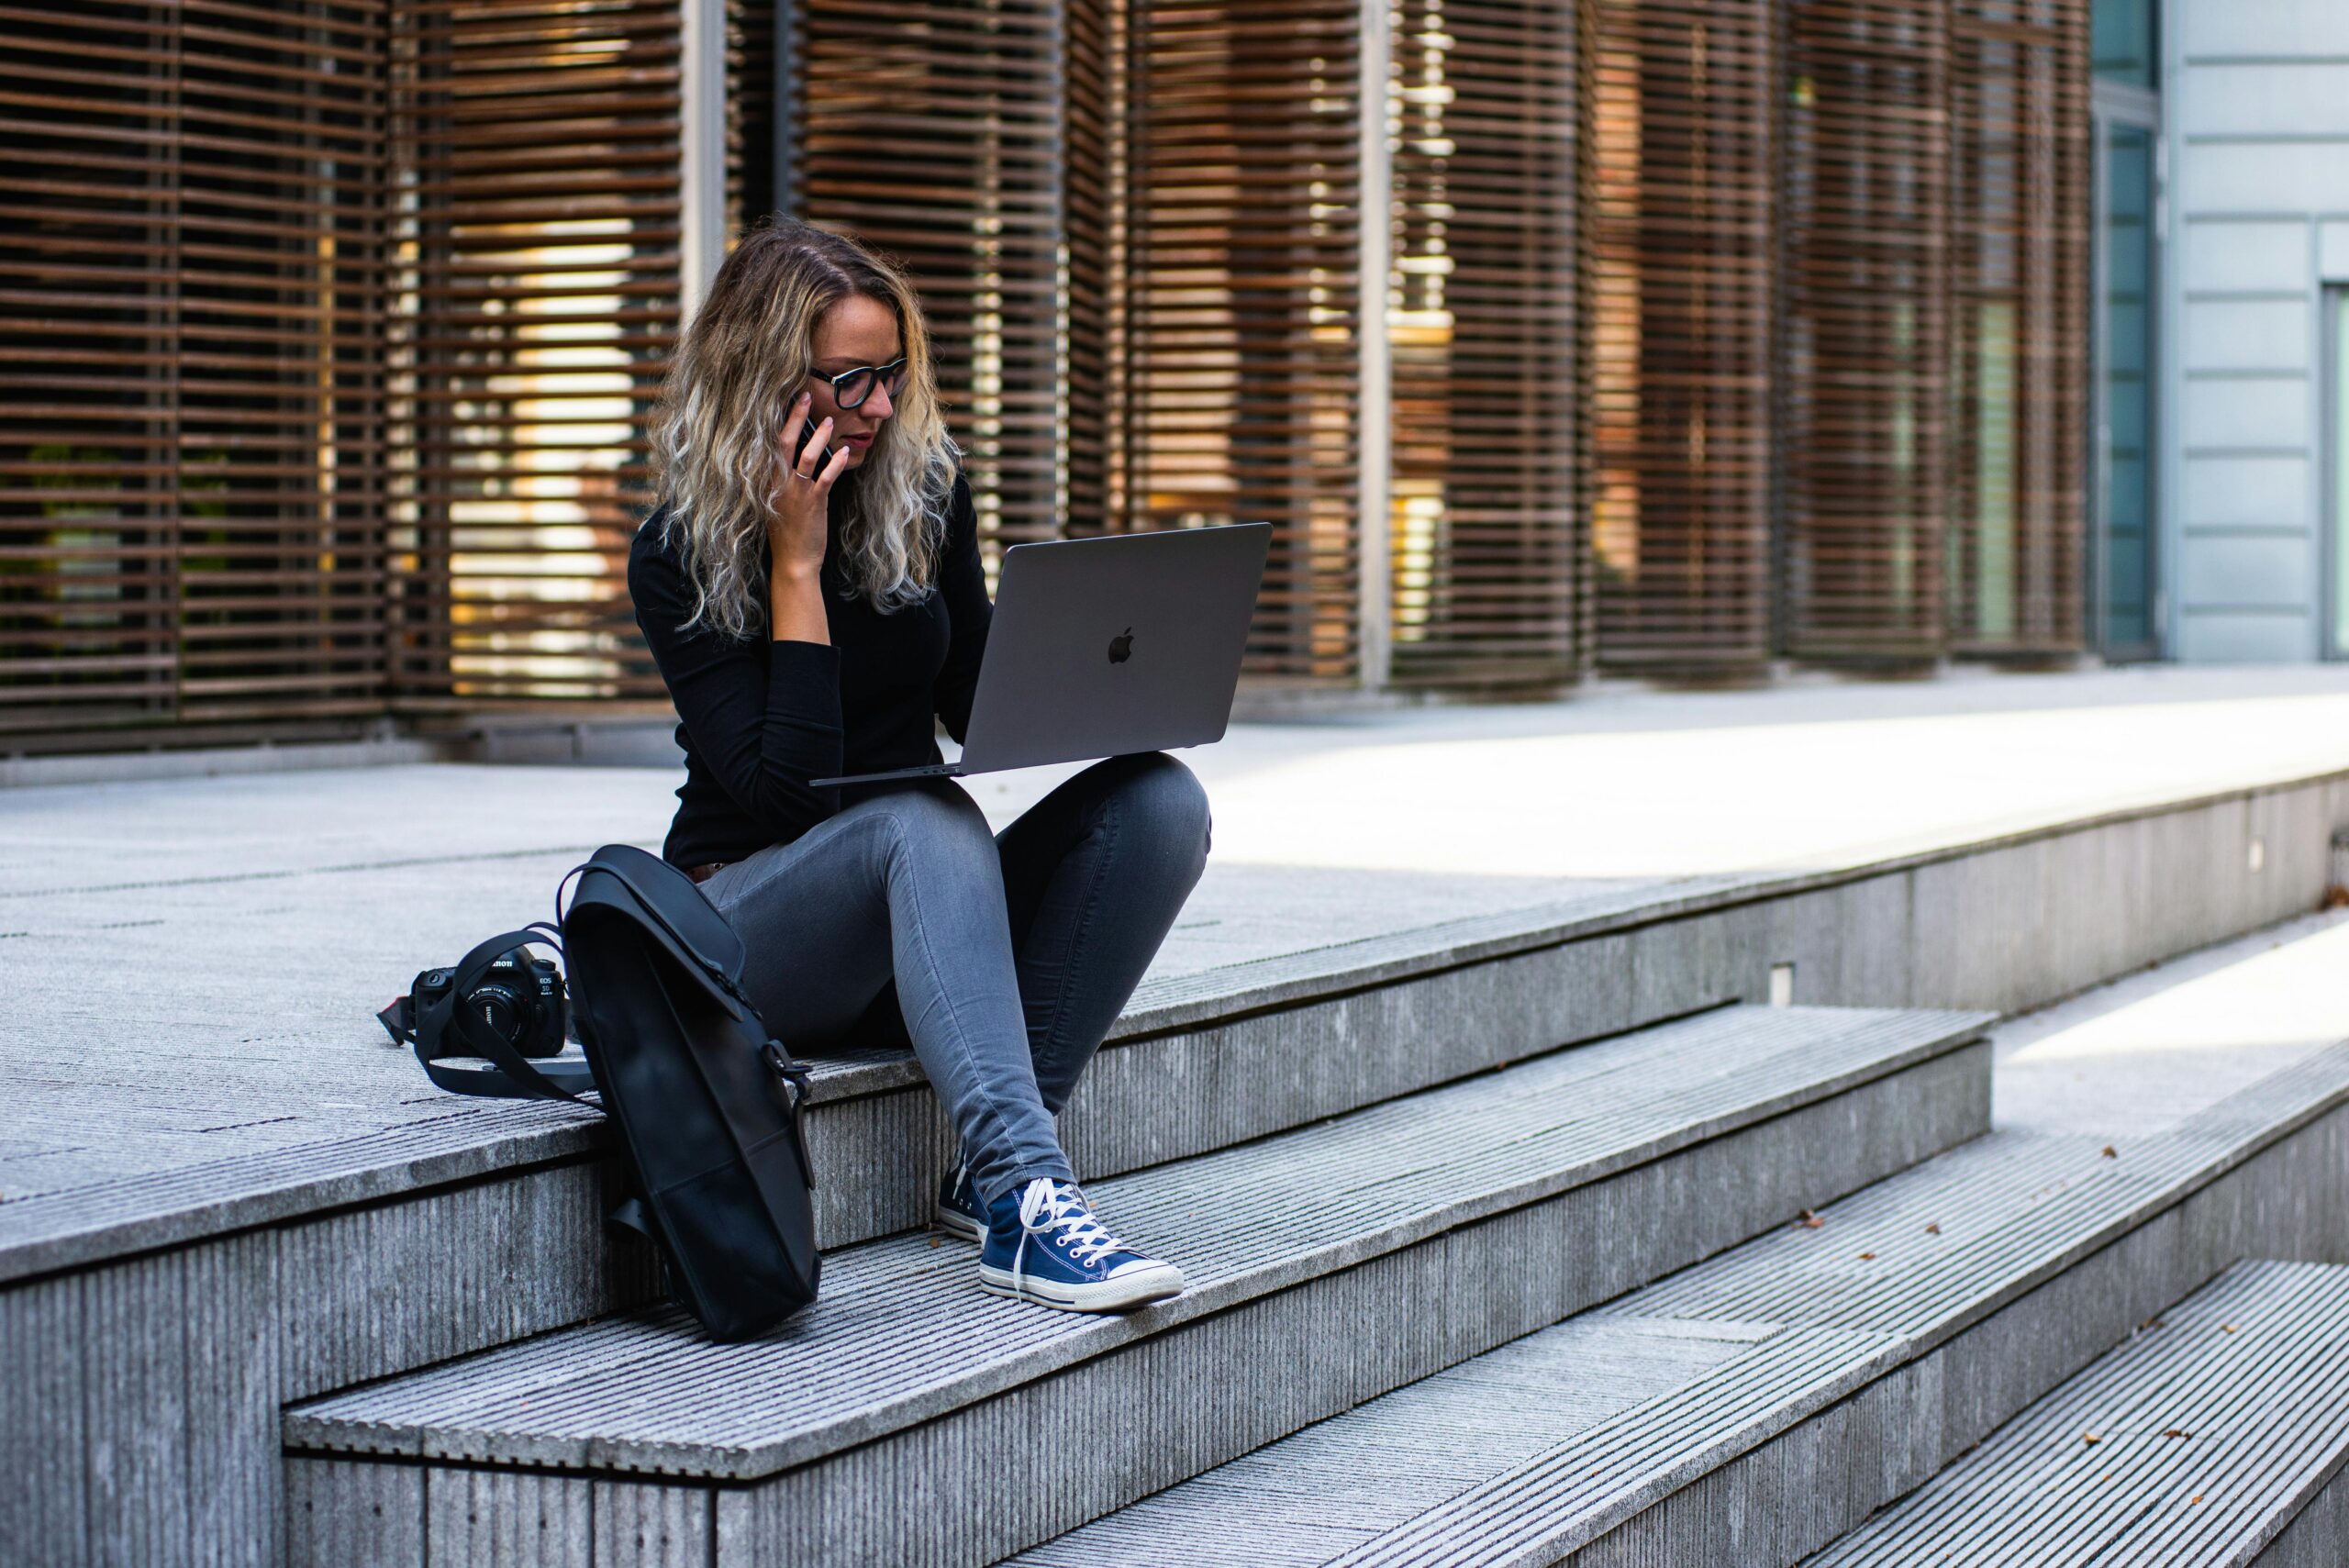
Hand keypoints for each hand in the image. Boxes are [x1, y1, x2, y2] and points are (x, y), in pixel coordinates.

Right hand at [768, 391, 850, 579]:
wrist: (793, 561)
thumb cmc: (786, 532)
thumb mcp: (774, 502)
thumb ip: (778, 480)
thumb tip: (789, 456)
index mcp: (766, 481)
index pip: (768, 444)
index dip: (776, 420)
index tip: (785, 400)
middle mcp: (777, 483)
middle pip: (783, 442)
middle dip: (795, 417)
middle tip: (805, 396)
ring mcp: (795, 492)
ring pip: (806, 456)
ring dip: (818, 436)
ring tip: (828, 420)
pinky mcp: (813, 503)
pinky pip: (825, 477)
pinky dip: (836, 463)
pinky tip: (845, 452)